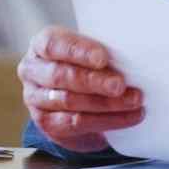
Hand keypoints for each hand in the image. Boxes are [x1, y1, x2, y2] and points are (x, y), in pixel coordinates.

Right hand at [17, 25, 143, 152]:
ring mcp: (35, 99)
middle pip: (61, 76)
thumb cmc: (87, 62)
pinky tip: (129, 117)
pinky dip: (106, 121)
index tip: (103, 58)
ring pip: (69, 102)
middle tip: (120, 85)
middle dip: (94, 81)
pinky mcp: (46, 123)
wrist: (77, 95)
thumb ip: (103, 49)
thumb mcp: (91, 49)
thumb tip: (136, 52)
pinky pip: (76, 124)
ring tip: (134, 101)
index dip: (79, 51)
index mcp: (42, 45)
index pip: (54, 45)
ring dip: (106, 104)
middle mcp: (33, 71)